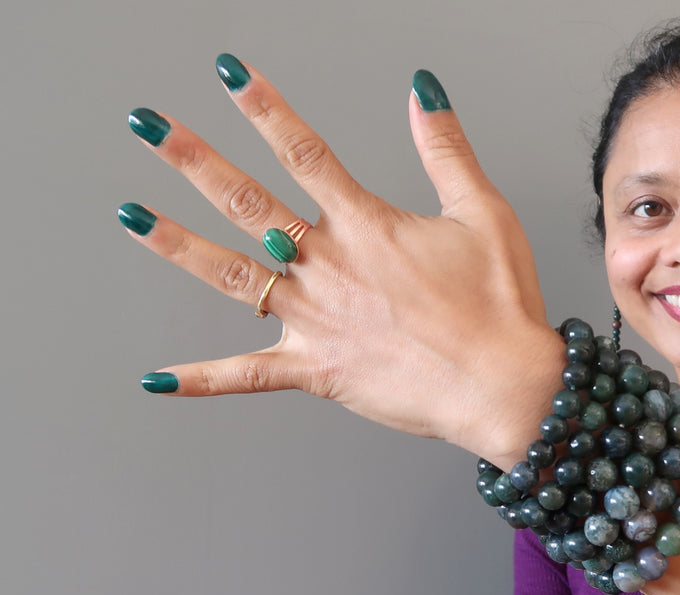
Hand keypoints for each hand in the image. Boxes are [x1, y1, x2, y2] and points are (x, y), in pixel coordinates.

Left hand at [122, 57, 561, 460]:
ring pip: (231, 277)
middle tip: (149, 126)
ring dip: (176, 243)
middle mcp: (329, 268)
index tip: (231, 74)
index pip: (304, 151)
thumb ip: (446, 150)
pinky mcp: (317, 371)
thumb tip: (422, 91)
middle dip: (192, 159)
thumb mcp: (483, 214)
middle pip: (246, 203)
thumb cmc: (499, 307)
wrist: (503, 387)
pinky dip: (200, 380)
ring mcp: (316, 321)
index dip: (265, 107)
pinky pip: (247, 376)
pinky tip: (155, 378)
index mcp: (367, 227)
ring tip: (129, 215)